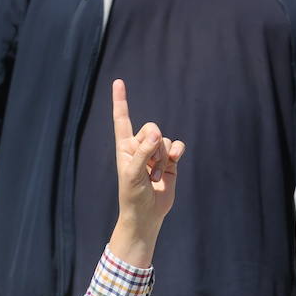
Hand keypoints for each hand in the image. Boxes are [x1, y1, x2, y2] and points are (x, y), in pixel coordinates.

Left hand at [109, 79, 184, 265]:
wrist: (146, 214)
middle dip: (153, 144)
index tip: (118, 82)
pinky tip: (173, 161)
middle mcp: (139, 147)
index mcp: (124, 147)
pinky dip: (177, 151)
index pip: (122, 120)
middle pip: (151, 127)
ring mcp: (155, 153)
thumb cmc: (132, 195)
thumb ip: (144, 152)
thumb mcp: (133, 174)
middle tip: (148, 165)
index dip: (121, 101)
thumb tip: (156, 134)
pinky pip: (177, 145)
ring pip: (164, 139)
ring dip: (162, 155)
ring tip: (155, 173)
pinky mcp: (169, 161)